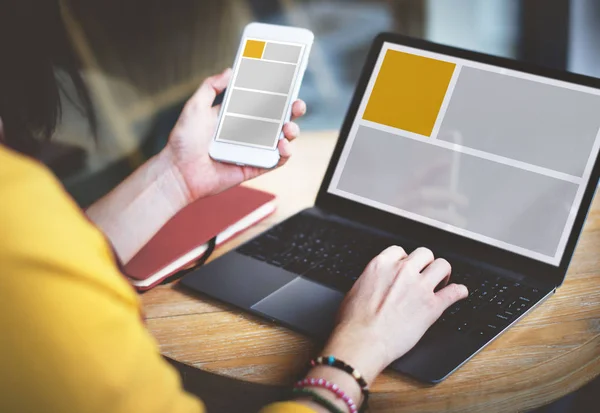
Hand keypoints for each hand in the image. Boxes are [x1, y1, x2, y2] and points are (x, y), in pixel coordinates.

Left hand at [163, 68, 306, 202]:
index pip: (263, 101)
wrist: (178, 172)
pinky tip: (283, 145)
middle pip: (278, 118)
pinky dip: (285, 153)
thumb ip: (211, 87)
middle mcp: (248, 132)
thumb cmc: (183, 141)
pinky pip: (276, 160)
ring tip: (288, 128)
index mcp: (236, 115)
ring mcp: (253, 150)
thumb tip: (230, 70)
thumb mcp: (195, 106)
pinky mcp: (255, 167)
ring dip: (292, 131)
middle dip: (292, 111)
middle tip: (297, 105)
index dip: (278, 93)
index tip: (288, 82)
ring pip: (282, 139)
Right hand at [322, 246, 467, 383]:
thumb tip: (374, 285)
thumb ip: (370, 281)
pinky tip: (459, 293)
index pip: (400, 251)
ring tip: (441, 281)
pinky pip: (455, 292)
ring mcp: (419, 287)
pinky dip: (459, 292)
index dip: (405, 260)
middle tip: (425, 274)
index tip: (406, 268)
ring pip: (442, 266)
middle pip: (424, 254)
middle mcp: (402, 271)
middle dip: (425, 263)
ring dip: (443, 273)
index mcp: (381, 265)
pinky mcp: (432, 306)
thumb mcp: (355, 290)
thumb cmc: (353, 322)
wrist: (363, 341)